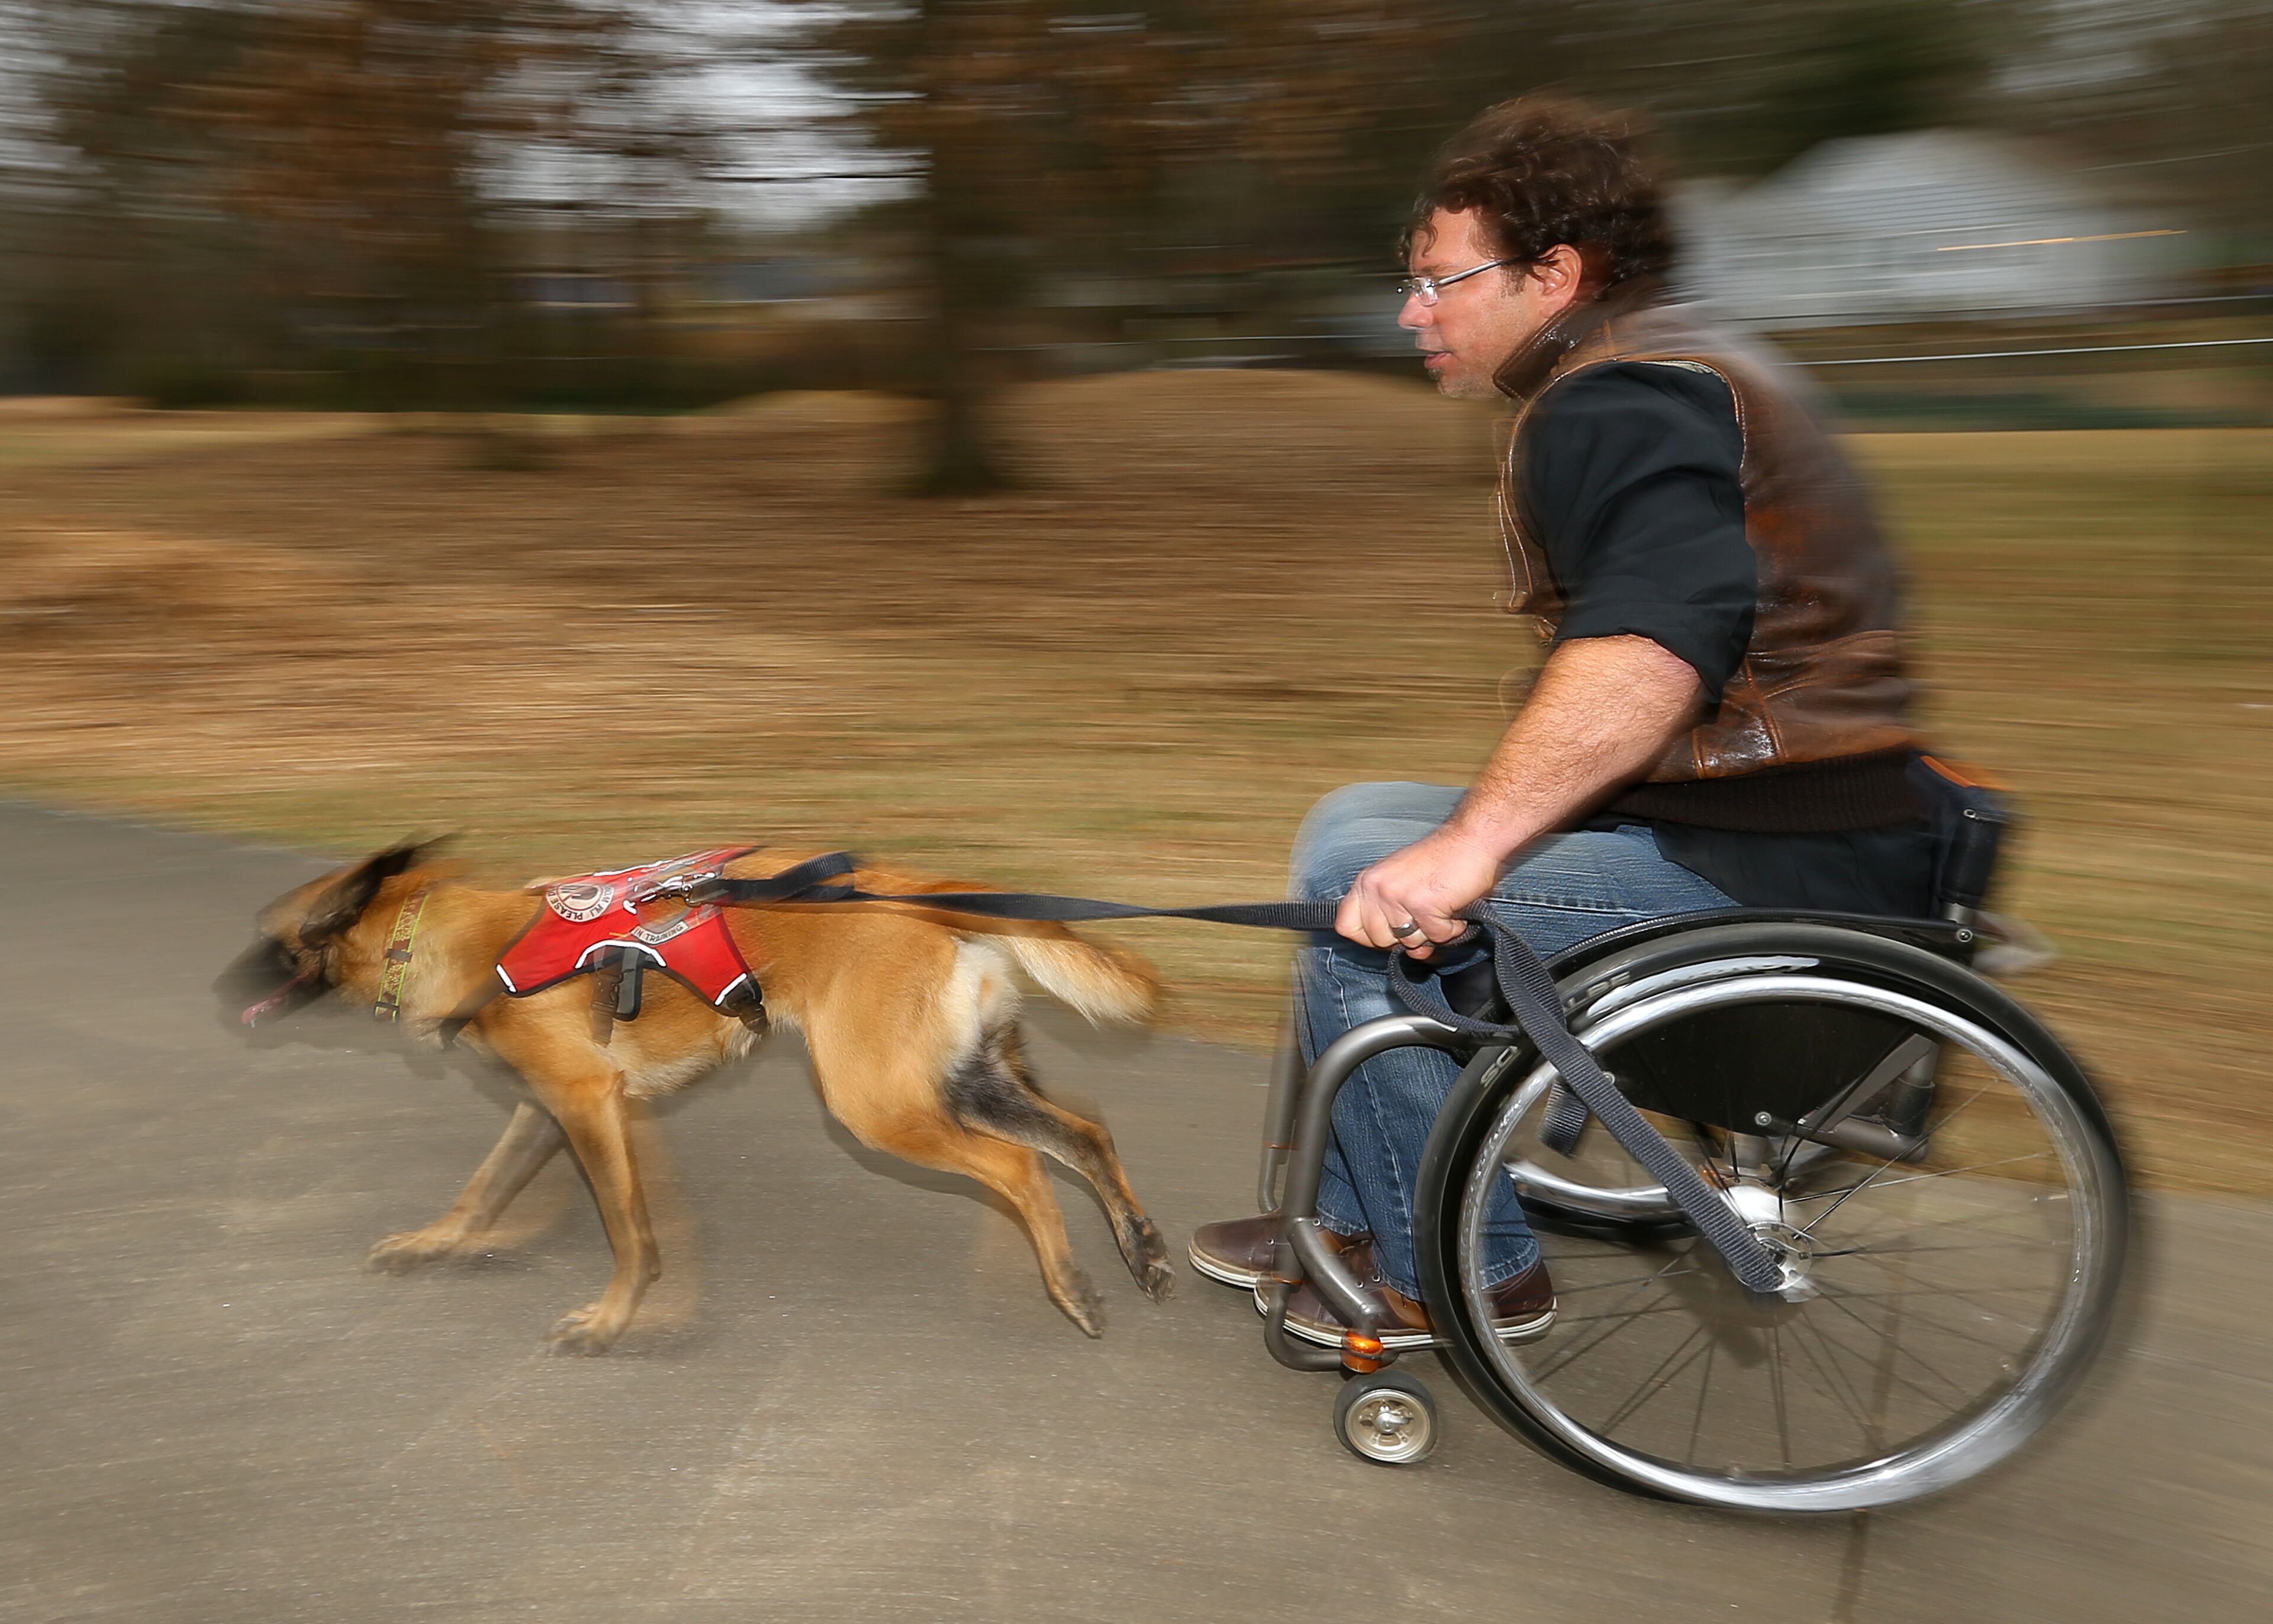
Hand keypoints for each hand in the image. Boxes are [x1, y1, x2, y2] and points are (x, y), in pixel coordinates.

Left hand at [1336, 828, 1504, 960]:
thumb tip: (1406, 953)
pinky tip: (1455, 908)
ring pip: (1410, 943)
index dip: (1368, 939)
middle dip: (1406, 937)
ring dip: (1432, 932)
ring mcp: (1397, 896)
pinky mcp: (1423, 905)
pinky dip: (1452, 928)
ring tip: (1441, 907)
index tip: (1389, 934)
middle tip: (1425, 917)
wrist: (1471, 839)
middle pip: (1379, 941)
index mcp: (1366, 881)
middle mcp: (1376, 887)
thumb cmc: (1441, 861)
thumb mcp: (1400, 882)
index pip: (1345, 926)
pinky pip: (1437, 937)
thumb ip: (1390, 915)